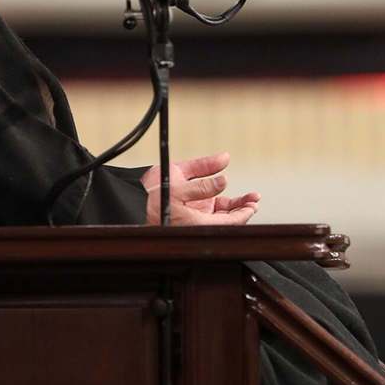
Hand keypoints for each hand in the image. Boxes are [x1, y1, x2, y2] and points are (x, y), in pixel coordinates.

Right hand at [141, 152, 260, 226]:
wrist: (130, 202)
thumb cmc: (150, 195)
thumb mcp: (177, 178)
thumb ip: (203, 172)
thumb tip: (225, 162)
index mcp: (197, 222)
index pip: (229, 222)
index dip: (244, 213)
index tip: (253, 203)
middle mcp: (198, 222)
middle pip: (227, 219)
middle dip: (242, 209)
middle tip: (254, 198)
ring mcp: (194, 218)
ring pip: (220, 215)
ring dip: (234, 207)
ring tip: (248, 198)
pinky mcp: (189, 212)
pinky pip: (209, 208)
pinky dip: (221, 203)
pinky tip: (227, 194)